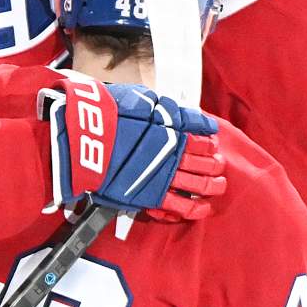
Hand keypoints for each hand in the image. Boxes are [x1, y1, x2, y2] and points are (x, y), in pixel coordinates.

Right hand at [42, 75, 225, 219]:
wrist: (87, 138)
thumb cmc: (109, 113)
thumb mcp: (140, 98)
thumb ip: (164, 107)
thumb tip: (189, 115)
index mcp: (172, 126)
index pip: (201, 132)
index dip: (208, 137)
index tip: (210, 139)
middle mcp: (174, 151)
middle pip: (206, 160)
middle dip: (214, 162)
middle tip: (218, 163)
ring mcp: (165, 174)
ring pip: (200, 184)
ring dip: (213, 184)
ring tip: (219, 184)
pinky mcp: (153, 195)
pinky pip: (181, 206)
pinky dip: (195, 209)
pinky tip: (203, 209)